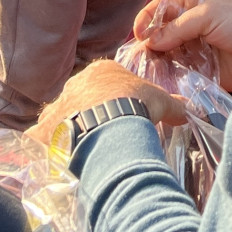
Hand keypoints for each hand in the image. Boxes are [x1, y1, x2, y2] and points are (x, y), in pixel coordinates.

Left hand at [29, 60, 186, 148]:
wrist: (106, 127)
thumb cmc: (134, 105)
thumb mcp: (160, 101)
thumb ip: (173, 104)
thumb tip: (190, 108)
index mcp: (100, 72)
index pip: (107, 81)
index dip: (116, 97)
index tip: (124, 112)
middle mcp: (74, 85)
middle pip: (82, 98)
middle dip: (90, 112)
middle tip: (104, 133)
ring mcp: (56, 107)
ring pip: (62, 117)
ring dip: (69, 129)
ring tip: (83, 149)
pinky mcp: (44, 131)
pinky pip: (41, 139)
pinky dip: (47, 147)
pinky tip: (55, 159)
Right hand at [134, 0, 231, 92]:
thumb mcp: (210, 14)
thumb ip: (177, 26)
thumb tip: (148, 41)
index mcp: (196, 2)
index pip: (163, 7)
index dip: (148, 18)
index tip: (138, 33)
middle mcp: (194, 25)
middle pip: (162, 32)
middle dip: (149, 42)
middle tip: (140, 56)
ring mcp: (198, 49)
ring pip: (168, 54)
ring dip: (157, 61)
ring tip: (148, 69)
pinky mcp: (204, 72)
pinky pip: (181, 74)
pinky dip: (169, 77)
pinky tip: (160, 81)